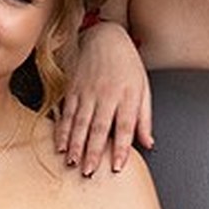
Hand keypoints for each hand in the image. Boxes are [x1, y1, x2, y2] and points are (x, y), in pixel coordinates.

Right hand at [54, 23, 151, 176]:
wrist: (105, 36)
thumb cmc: (127, 64)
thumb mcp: (144, 88)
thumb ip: (145, 118)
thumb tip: (148, 143)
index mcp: (128, 95)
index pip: (125, 126)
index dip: (121, 148)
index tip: (117, 166)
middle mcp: (107, 94)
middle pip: (99, 127)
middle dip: (93, 151)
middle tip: (89, 171)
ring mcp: (88, 91)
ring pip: (80, 122)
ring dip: (75, 144)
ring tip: (72, 161)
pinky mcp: (73, 88)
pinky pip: (67, 113)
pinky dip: (62, 130)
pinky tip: (59, 145)